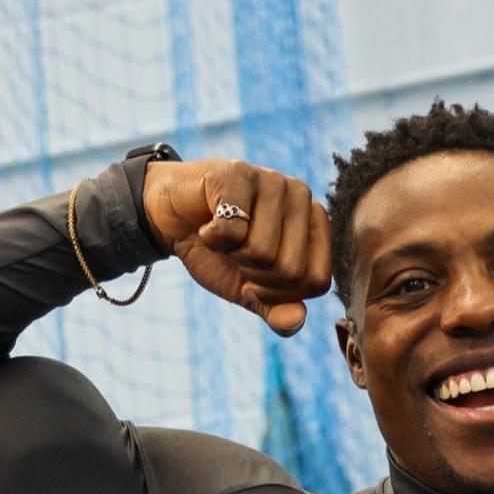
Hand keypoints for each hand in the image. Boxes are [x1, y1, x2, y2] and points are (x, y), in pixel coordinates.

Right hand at [135, 156, 330, 333]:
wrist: (175, 218)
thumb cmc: (220, 252)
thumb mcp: (249, 290)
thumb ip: (276, 309)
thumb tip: (295, 321)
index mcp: (315, 226)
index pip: (318, 282)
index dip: (281, 294)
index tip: (256, 280)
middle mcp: (301, 198)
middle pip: (292, 270)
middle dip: (255, 276)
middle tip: (236, 255)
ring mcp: (273, 181)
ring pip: (263, 251)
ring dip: (232, 255)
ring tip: (224, 237)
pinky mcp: (239, 173)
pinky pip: (232, 231)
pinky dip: (211, 239)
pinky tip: (207, 224)